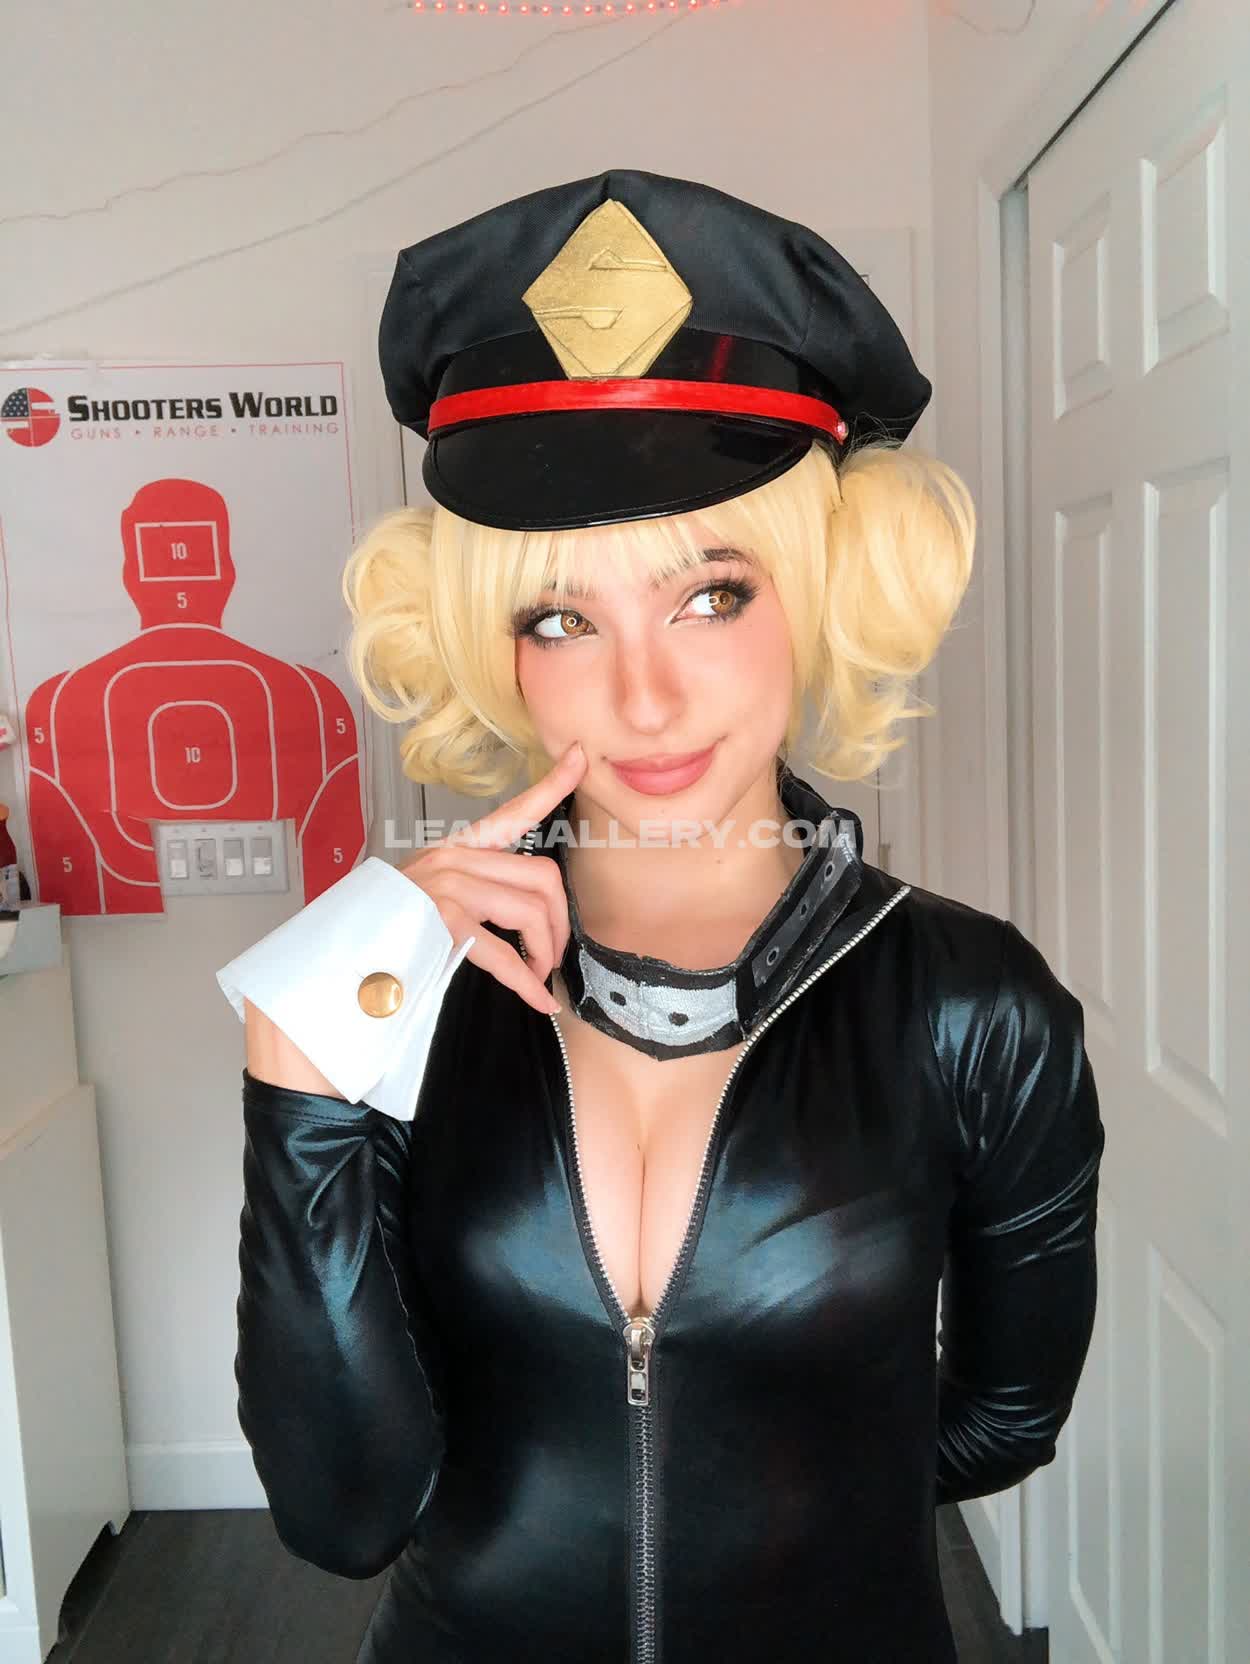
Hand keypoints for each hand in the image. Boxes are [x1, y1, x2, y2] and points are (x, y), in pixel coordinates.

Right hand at [400, 740, 586, 1015]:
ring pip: (533, 911)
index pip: (513, 812)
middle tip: (551, 954)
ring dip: (544, 951)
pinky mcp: (445, 918)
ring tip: (537, 975)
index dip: (551, 786)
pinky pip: (505, 954)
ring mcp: (450, 885)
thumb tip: (530, 921)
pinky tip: (538, 1000)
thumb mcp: (435, 895)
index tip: (580, 759)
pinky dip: (526, 983)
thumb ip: (477, 893)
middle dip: (560, 922)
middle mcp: (455, 858)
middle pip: (543, 876)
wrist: (341, 953)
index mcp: (457, 850)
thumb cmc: (391, 929)